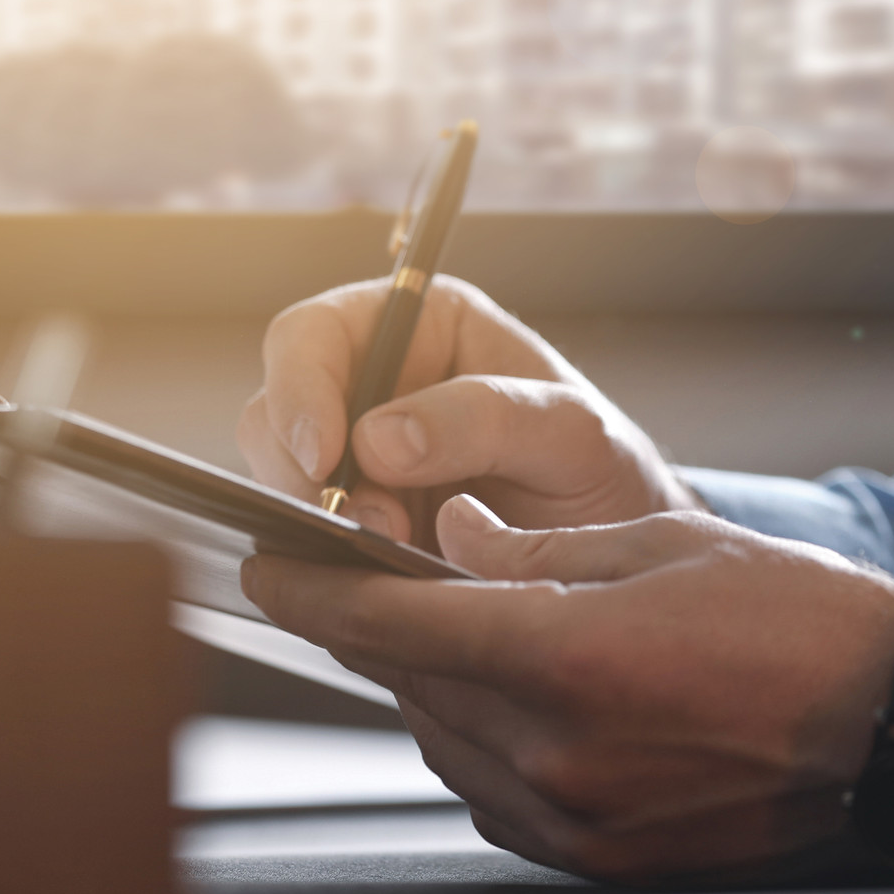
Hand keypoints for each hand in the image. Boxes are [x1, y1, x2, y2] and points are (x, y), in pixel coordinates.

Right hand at [236, 276, 703, 544]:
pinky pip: (304, 534)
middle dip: (305, 472)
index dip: (300, 389)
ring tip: (398, 544)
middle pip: (276, 409)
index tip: (324, 456)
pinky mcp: (354, 519)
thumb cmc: (602, 470)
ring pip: (280, 477)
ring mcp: (357, 455)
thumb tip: (380, 438)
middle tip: (369, 522)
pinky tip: (383, 567)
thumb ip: (486, 419)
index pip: (314, 334)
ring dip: (319, 520)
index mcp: (421, 325)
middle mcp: (375, 382)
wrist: (616, 553)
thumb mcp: (570, 433)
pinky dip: (331, 556)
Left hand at [242, 499, 893, 883]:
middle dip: (382, 630)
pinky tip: (524, 702)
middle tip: (372, 584)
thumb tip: (452, 538)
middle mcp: (556, 749)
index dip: (312, 591)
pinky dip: (485, 744)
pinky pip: (495, 793)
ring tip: (479, 636)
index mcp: (567, 655)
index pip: (391, 624)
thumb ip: (538, 547)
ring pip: (447, 742)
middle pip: (410, 684)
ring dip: (438, 688)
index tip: (266, 568)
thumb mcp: (662, 543)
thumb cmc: (798, 618)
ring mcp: (575, 815)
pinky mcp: (596, 854)